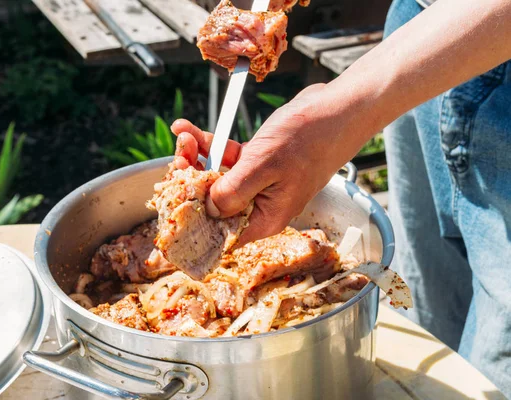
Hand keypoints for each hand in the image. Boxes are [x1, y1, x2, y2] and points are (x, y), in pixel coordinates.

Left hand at [171, 83, 377, 245]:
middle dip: (190, 181)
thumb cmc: (309, 139)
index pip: (221, 233)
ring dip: (197, 157)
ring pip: (217, 177)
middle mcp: (260, 205)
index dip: (194, 221)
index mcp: (264, 218)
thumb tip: (207, 209)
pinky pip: (227, 158)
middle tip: (178, 157)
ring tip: (183, 135)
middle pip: (213, 203)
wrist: (337, 109)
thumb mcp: (265, 166)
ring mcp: (259, 182)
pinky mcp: (258, 161)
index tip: (173, 202)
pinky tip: (191, 129)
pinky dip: (210, 144)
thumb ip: (233, 192)